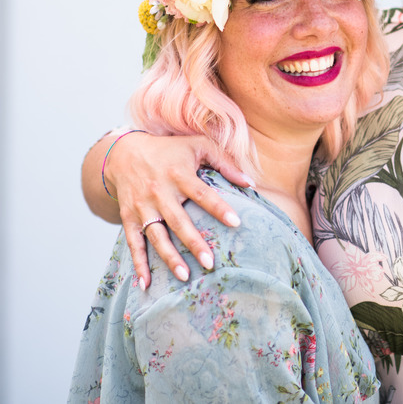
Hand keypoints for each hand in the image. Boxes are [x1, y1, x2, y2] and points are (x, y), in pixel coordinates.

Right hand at [101, 132, 250, 287]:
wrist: (124, 153)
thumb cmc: (170, 150)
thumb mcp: (198, 146)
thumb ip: (225, 162)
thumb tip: (251, 182)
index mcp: (179, 174)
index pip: (201, 193)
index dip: (219, 208)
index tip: (236, 223)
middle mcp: (159, 192)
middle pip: (178, 221)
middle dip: (193, 243)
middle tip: (210, 263)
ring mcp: (142, 207)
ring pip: (156, 236)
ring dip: (169, 257)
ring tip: (185, 276)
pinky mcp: (128, 217)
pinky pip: (133, 243)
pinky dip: (138, 263)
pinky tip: (145, 284)